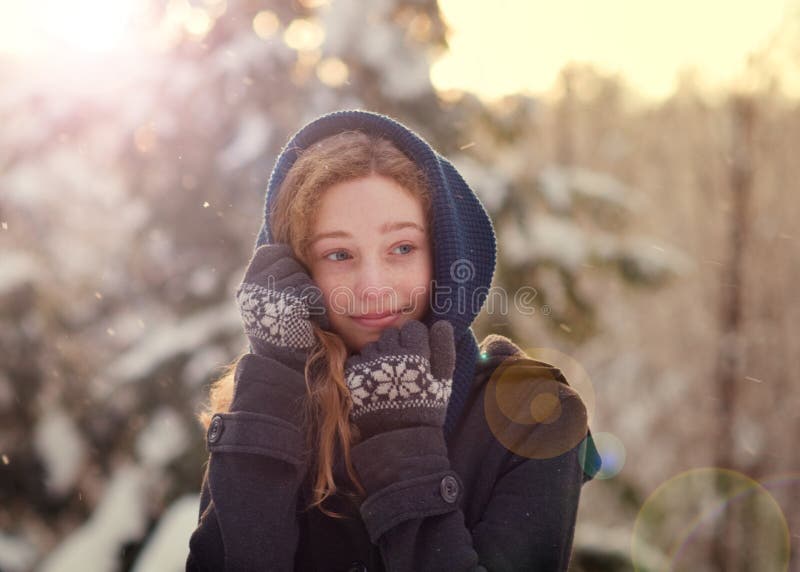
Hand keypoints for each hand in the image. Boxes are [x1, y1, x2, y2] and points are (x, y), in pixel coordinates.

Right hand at [235, 243, 328, 370]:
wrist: (289, 368)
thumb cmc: (289, 334)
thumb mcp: (273, 301)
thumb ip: (275, 276)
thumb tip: (289, 247)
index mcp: (247, 286)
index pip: (271, 252)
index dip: (286, 264)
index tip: (291, 290)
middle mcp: (250, 289)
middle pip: (287, 259)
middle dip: (299, 278)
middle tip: (297, 306)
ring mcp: (265, 296)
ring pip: (299, 273)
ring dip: (308, 292)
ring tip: (303, 315)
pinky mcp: (284, 306)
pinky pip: (310, 291)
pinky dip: (315, 306)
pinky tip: (309, 322)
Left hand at [343, 319, 455, 440]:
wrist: (399, 437)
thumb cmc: (425, 408)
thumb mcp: (443, 381)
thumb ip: (444, 349)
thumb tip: (442, 324)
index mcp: (415, 353)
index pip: (412, 328)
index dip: (415, 340)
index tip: (416, 354)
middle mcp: (390, 354)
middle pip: (391, 334)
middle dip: (396, 346)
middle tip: (401, 368)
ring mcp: (369, 364)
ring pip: (373, 346)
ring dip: (379, 357)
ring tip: (387, 379)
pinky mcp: (353, 375)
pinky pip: (357, 360)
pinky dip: (363, 368)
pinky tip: (373, 383)